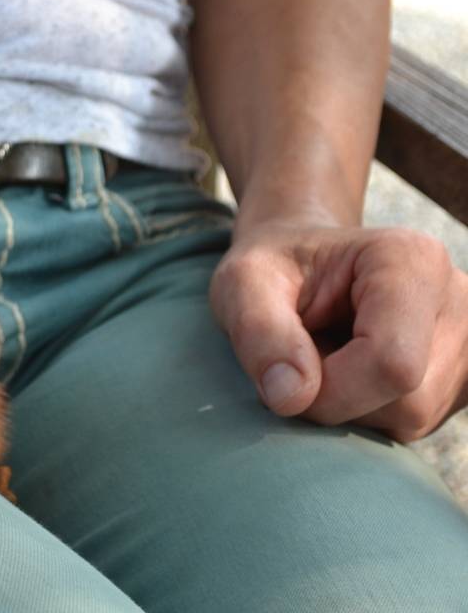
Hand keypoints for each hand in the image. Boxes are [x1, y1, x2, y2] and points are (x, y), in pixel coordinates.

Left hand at [210, 221, 467, 440]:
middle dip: (336, 396)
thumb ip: (258, 331)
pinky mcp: (459, 380)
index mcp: (412, 260)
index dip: (329, 391)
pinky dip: (367, 411)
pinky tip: (352, 373)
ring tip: (328, 354)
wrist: (299, 265)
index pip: (391, 363)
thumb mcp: (242, 283)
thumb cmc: (271, 270)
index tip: (284, 376)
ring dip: (349, 404)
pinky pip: (413, 426)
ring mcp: (466, 345)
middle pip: (405, 400)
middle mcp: (457, 301)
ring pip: (411, 420)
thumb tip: (290, 397)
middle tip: (303, 353)